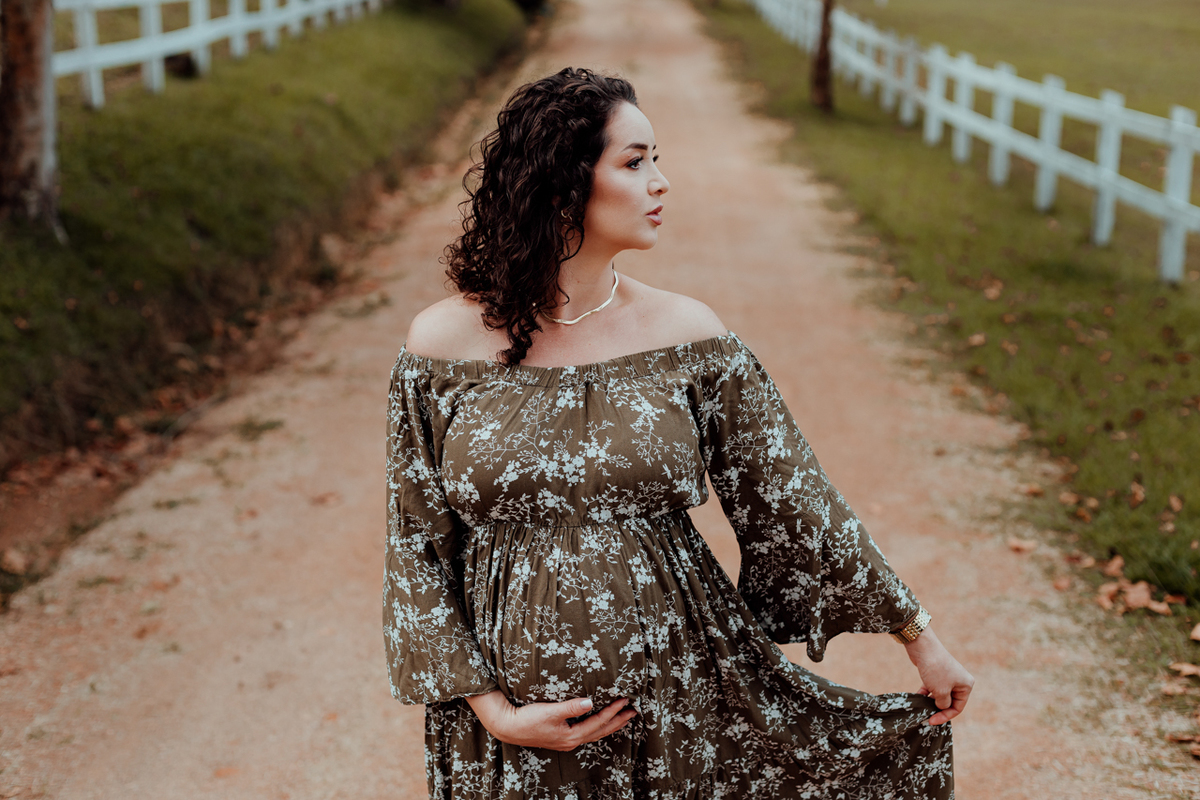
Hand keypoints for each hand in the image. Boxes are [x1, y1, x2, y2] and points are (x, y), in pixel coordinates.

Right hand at [465, 690, 636, 750]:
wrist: (508, 727)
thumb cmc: (528, 719)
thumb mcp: (550, 711)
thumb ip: (571, 707)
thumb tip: (591, 702)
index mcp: (571, 735)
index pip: (598, 722)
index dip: (613, 711)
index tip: (625, 700)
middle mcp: (571, 741)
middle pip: (600, 731)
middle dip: (618, 722)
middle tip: (633, 712)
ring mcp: (566, 740)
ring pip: (594, 733)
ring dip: (609, 725)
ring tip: (622, 717)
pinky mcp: (560, 737)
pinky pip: (585, 732)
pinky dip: (596, 726)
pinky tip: (598, 722)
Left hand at [902, 626, 973, 725]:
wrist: (923, 647)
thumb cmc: (935, 670)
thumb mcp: (941, 692)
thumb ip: (942, 704)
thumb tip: (940, 707)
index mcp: (966, 685)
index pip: (958, 707)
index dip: (945, 716)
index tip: (931, 721)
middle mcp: (959, 680)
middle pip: (949, 701)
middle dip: (938, 708)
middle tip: (926, 715)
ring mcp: (947, 676)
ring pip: (940, 694)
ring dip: (930, 701)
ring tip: (920, 707)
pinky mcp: (936, 672)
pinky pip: (933, 687)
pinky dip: (926, 693)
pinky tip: (917, 697)